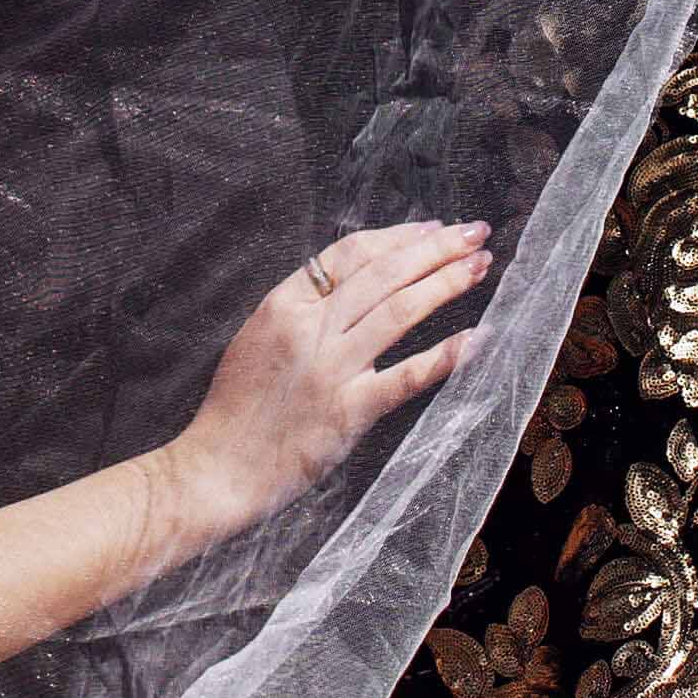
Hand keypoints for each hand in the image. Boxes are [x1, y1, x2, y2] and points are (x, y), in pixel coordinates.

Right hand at [170, 222, 489, 541]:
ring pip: (398, 311)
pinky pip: (405, 377)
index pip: (349, 254)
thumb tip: (353, 286)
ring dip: (446, 284)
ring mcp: (330, 369)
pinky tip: (476, 338)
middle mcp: (308, 329)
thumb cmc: (236, 409)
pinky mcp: (348, 412)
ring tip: (480, 267)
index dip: (397, 237)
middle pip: (383, 273)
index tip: (433, 228)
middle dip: (435, 248)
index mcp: (282, 305)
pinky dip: (444, 356)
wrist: (216, 469)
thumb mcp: (256, 338)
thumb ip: (301, 312)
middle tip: (475, 233)